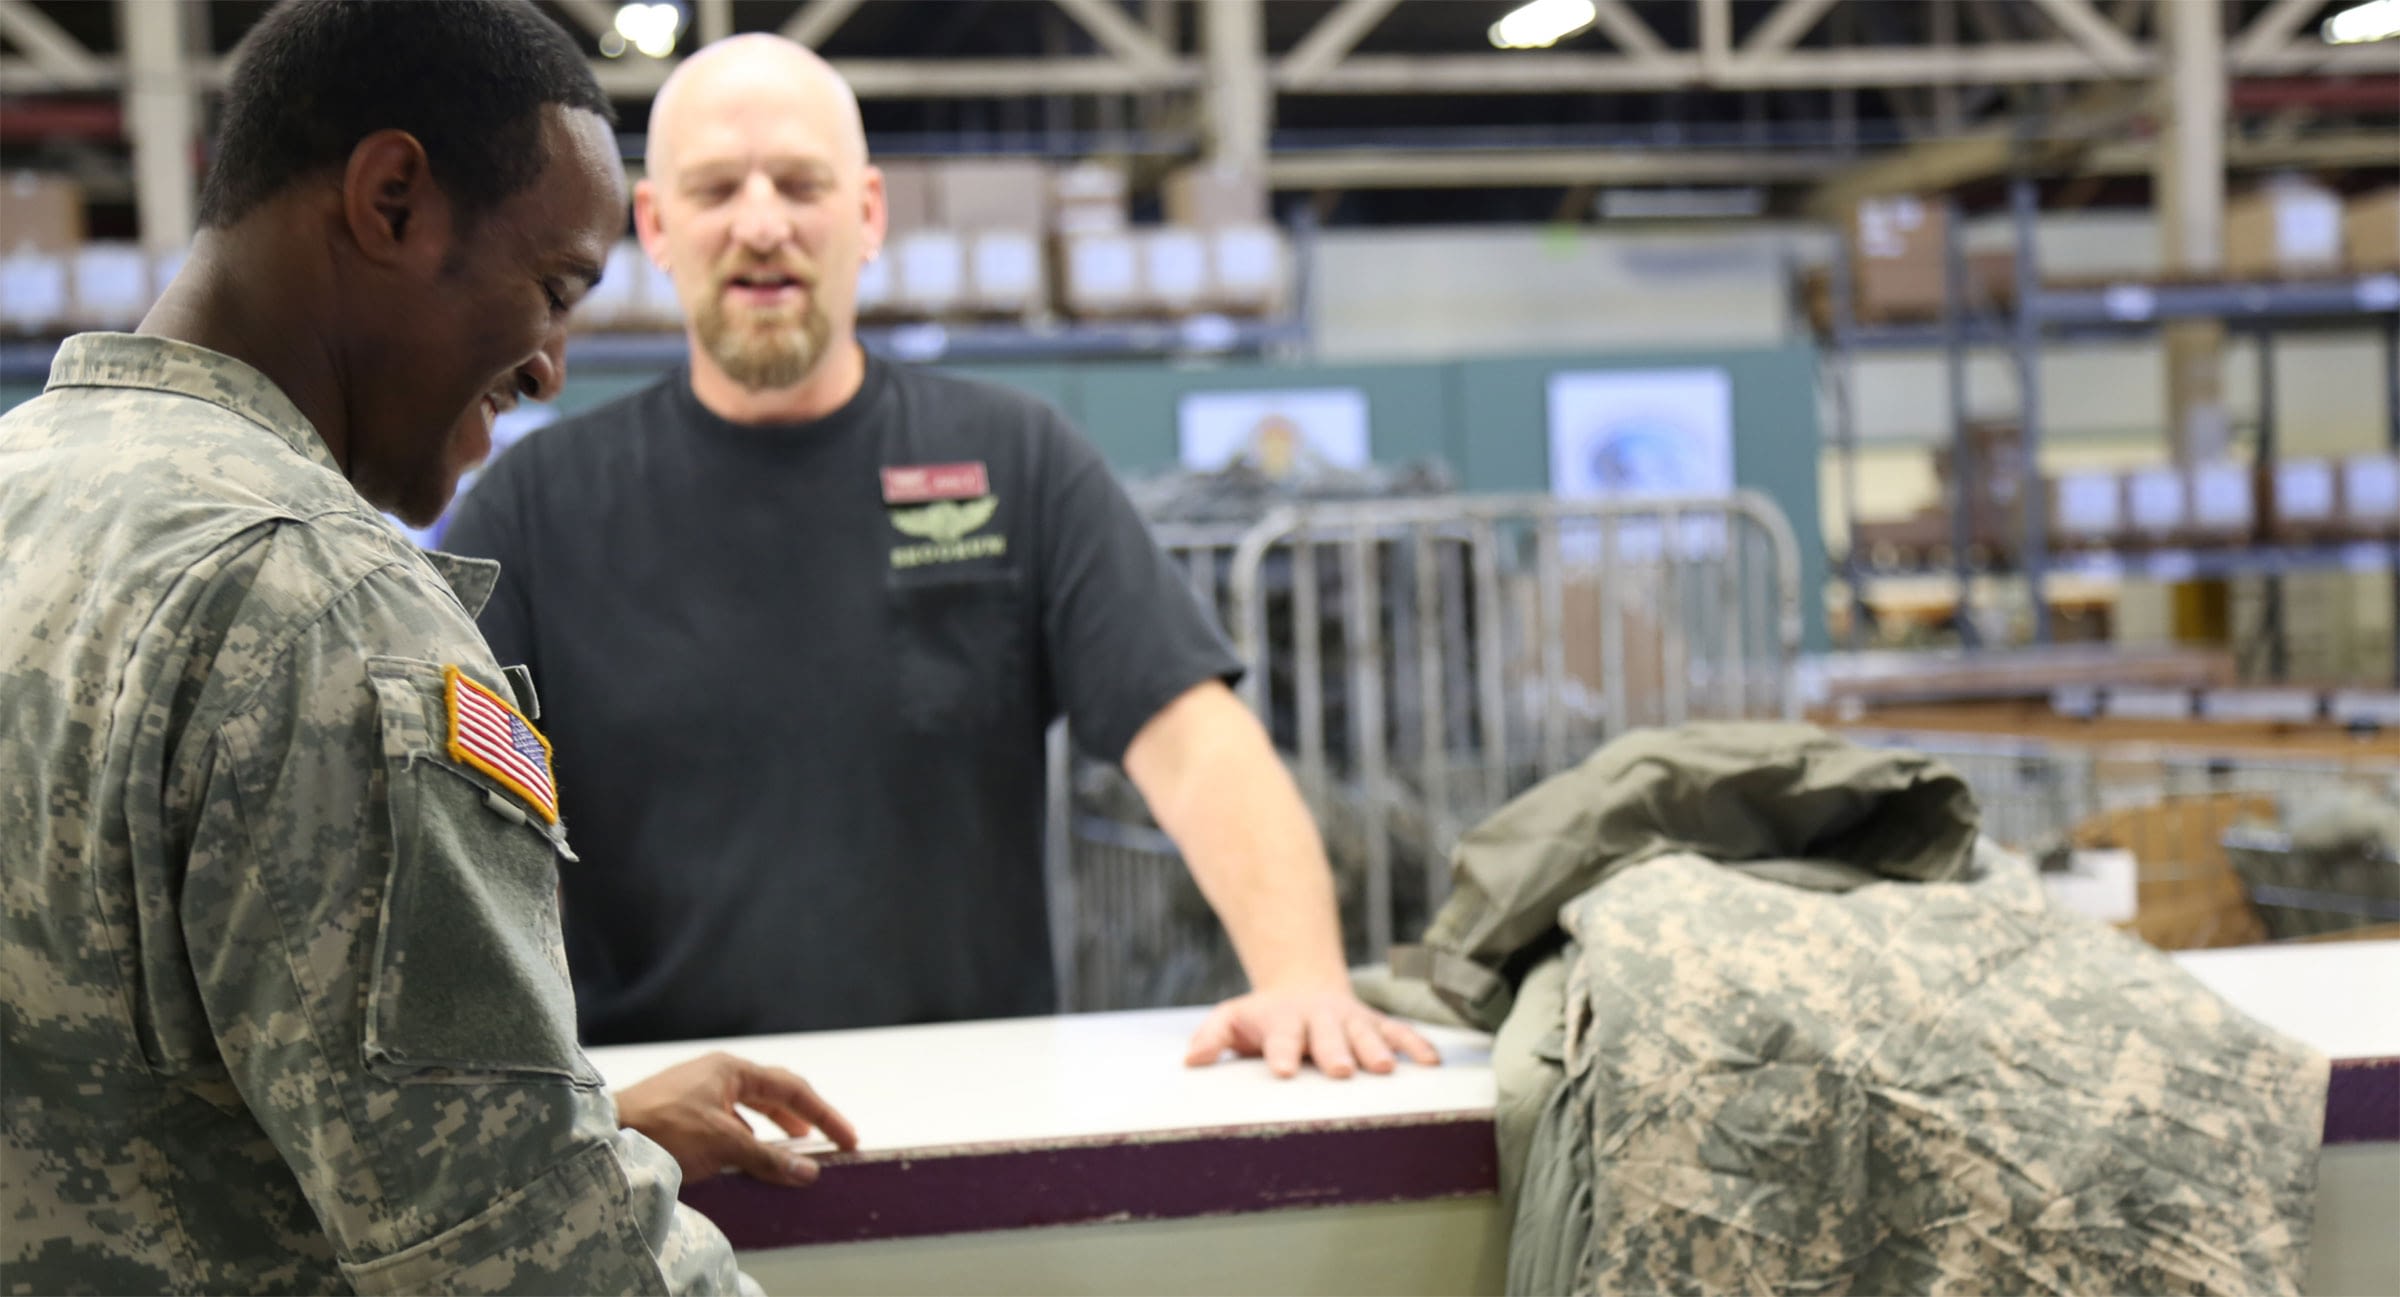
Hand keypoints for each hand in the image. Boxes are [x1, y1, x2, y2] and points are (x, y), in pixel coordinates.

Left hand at [613, 1051, 857, 1187]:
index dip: (825, 1115)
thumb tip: (809, 1172)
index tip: (848, 1138)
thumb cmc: (662, 1128)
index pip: (792, 1089)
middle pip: (772, 1092)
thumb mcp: (722, 1144)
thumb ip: (768, 1157)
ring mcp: (698, 1091)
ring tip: (792, 1150)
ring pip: (749, 1107)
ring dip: (774, 1128)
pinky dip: (747, 1137)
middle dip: (802, 1117)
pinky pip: (728, 1120)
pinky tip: (747, 1157)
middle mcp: (717, 1074)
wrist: (602, 1135)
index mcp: (731, 1070)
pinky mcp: (682, 1111)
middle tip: (828, 1141)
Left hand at [1184, 985, 1442, 1078]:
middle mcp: (1321, 1019)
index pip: (1281, 1038)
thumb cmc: (1264, 1017)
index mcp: (1284, 1021)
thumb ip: (1212, 1036)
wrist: (1302, 985)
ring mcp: (1351, 1020)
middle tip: (1340, 1069)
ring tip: (1385, 1069)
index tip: (1281, 1070)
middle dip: (1335, 1051)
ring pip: (1366, 1034)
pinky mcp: (1375, 1024)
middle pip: (1328, 1036)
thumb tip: (1191, 1060)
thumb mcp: (1233, 1019)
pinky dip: (1415, 1045)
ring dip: (1376, 1049)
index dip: (1281, 1052)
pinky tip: (1431, 1063)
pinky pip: (1399, 1032)